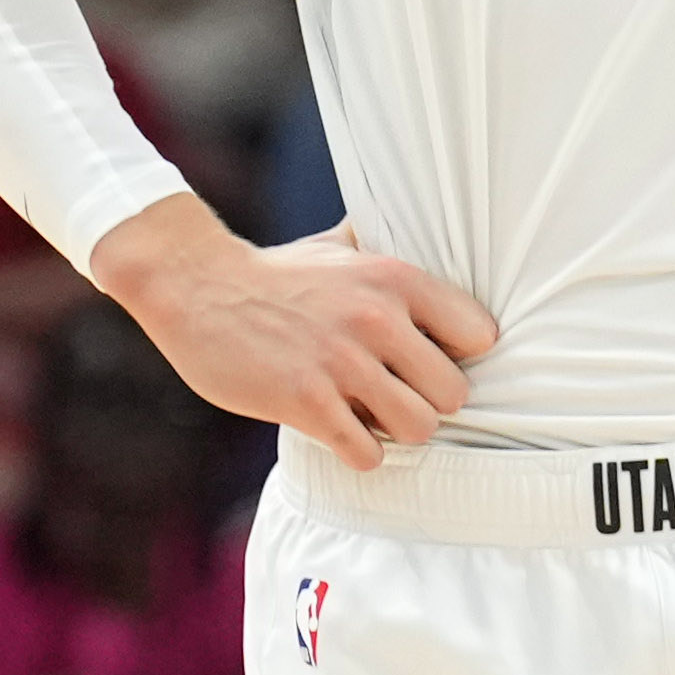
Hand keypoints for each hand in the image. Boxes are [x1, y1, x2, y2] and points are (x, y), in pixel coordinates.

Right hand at [96, 197, 489, 466]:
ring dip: (394, 431)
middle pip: (454, 394)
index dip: (455, 357)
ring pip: (419, 428)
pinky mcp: (306, 401)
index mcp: (394, 279)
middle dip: (425, 402)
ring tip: (367, 417)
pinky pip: (367, 453)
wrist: (195, 287)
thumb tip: (417, 221)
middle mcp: (376, 318)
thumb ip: (383, 246)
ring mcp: (341, 362)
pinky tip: (338, 433)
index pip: (479, 335)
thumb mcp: (337, 247)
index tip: (425, 362)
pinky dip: (357, 452)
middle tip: (393, 398)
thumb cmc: (274, 274)